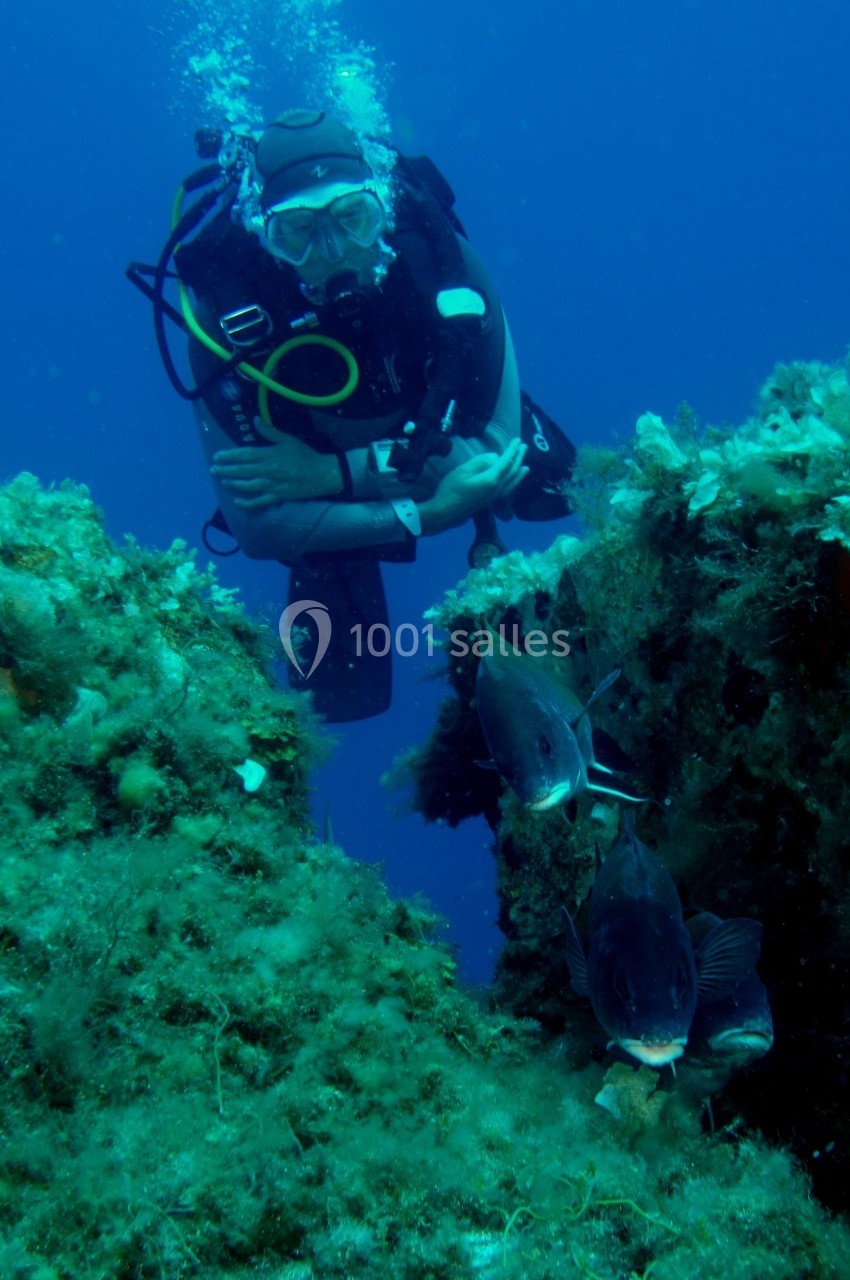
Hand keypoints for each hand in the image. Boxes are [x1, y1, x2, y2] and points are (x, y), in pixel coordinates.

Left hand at [210, 437, 342, 507]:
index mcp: (269, 455)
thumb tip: (255, 420)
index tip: (217, 456)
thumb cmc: (306, 455)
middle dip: (225, 470)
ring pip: (247, 485)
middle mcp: (267, 470)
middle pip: (241, 470)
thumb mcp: (288, 439)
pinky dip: (247, 503)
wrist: (322, 474)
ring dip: (233, 483)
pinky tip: (237, 501)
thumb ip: (270, 431)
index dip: (228, 456)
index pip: (244, 455)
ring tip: (222, 481)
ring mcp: (272, 485)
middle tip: (213, 470)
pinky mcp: (278, 496)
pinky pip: (259, 501)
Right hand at [419, 438, 527, 534]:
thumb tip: (495, 457)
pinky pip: (508, 490)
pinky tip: (513, 483)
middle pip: (512, 472)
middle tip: (524, 447)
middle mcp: (497, 488)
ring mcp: (494, 496)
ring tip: (526, 467)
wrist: (445, 512)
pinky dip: (514, 484)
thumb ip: (480, 462)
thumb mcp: (463, 471)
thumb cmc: (451, 489)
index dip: (512, 450)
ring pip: (512, 483)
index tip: (518, 440)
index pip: (506, 461)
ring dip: (520, 473)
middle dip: (519, 458)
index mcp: (491, 479)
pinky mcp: (490, 501)